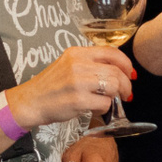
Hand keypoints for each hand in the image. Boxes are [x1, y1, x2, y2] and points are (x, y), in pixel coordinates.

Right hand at [7, 46, 133, 127]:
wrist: (31, 101)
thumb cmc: (51, 86)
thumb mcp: (68, 65)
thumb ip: (90, 64)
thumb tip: (119, 71)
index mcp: (77, 53)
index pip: (111, 52)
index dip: (126, 64)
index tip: (130, 74)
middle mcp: (78, 64)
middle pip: (116, 71)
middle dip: (126, 84)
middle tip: (126, 93)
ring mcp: (78, 82)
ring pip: (113, 86)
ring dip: (117, 96)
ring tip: (111, 101)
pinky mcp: (77, 100)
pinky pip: (104, 104)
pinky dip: (105, 109)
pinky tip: (96, 109)